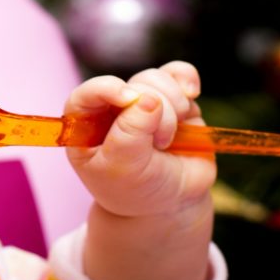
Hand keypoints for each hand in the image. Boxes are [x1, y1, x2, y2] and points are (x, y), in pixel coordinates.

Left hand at [64, 62, 217, 279]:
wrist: (168, 206)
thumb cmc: (134, 189)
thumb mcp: (123, 169)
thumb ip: (130, 134)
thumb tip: (148, 99)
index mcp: (86, 124)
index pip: (87, 95)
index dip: (106, 88)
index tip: (128, 98)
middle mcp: (113, 109)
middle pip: (133, 86)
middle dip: (154, 111)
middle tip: (159, 144)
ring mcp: (144, 103)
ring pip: (157, 79)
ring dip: (172, 104)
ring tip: (170, 137)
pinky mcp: (174, 102)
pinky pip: (179, 73)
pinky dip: (186, 78)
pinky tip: (192, 93)